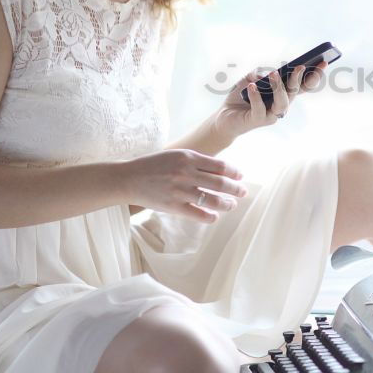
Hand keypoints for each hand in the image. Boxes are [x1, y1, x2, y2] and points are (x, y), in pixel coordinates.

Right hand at [120, 149, 247, 222]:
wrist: (128, 178)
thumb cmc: (154, 165)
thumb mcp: (176, 155)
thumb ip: (196, 161)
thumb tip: (220, 169)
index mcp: (188, 157)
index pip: (220, 165)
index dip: (234, 172)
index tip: (240, 176)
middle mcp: (186, 172)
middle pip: (220, 183)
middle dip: (236, 189)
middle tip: (243, 192)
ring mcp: (180, 190)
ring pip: (212, 200)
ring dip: (226, 204)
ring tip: (231, 205)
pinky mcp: (173, 206)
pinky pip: (198, 214)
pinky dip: (210, 217)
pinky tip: (215, 217)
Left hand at [213, 61, 327, 138]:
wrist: (224, 115)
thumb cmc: (241, 96)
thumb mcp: (250, 78)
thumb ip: (260, 73)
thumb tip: (267, 75)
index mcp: (283, 94)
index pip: (302, 85)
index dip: (313, 75)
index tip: (323, 62)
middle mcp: (281, 105)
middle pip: (294, 92)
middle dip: (298, 79)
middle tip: (300, 66)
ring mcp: (271, 114)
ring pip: (282, 103)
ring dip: (279, 88)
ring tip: (273, 74)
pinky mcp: (258, 120)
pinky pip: (260, 109)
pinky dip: (256, 96)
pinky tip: (251, 86)